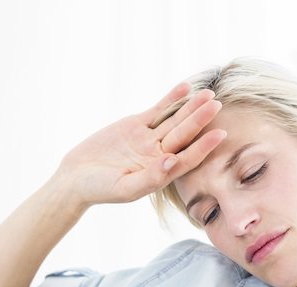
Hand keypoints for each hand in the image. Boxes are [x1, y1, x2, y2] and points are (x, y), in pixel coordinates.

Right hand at [52, 81, 226, 206]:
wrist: (75, 178)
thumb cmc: (99, 189)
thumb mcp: (124, 188)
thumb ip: (150, 178)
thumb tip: (172, 161)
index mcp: (161, 173)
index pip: (188, 158)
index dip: (204, 146)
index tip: (221, 134)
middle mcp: (159, 155)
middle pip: (184, 135)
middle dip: (200, 120)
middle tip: (217, 105)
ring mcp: (149, 139)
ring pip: (174, 120)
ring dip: (190, 107)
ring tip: (208, 93)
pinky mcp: (137, 126)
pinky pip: (158, 110)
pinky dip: (171, 99)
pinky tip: (185, 87)